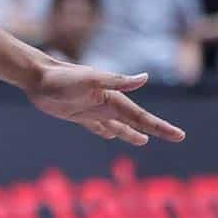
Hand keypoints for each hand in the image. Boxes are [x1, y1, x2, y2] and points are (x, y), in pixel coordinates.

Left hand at [25, 62, 185, 146]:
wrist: (36, 76)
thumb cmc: (62, 77)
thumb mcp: (91, 79)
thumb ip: (118, 80)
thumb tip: (145, 77)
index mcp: (114, 98)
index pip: (143, 117)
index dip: (161, 127)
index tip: (180, 136)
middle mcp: (107, 104)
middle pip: (136, 122)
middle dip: (155, 130)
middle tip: (176, 137)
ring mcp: (92, 110)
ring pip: (118, 126)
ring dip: (131, 133)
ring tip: (143, 141)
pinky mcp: (77, 115)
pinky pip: (96, 127)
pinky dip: (106, 132)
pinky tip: (109, 135)